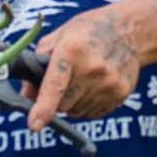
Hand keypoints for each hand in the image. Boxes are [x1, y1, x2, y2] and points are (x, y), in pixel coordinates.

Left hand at [20, 8, 144, 134]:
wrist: (129, 31)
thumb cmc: (88, 31)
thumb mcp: (59, 36)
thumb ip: (38, 63)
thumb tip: (27, 95)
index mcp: (72, 50)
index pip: (55, 85)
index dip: (43, 107)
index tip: (34, 124)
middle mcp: (92, 69)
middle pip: (62, 104)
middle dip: (56, 98)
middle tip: (64, 80)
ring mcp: (109, 83)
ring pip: (76, 111)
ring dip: (72, 102)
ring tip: (82, 78)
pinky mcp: (120, 94)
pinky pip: (92, 112)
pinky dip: (87, 104)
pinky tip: (94, 85)